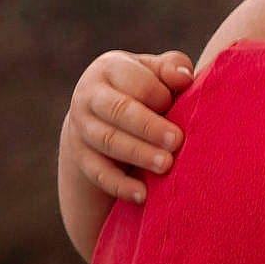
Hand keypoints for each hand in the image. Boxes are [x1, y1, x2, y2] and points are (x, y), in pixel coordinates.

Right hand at [64, 50, 193, 206]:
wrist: (100, 115)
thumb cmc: (142, 88)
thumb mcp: (153, 72)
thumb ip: (171, 69)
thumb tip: (184, 78)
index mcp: (109, 68)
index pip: (134, 79)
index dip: (158, 93)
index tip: (175, 105)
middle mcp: (88, 96)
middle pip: (118, 110)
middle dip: (148, 126)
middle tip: (177, 140)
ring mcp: (81, 128)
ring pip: (108, 141)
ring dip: (138, 154)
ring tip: (166, 166)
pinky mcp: (80, 156)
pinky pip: (98, 173)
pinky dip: (120, 185)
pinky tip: (143, 195)